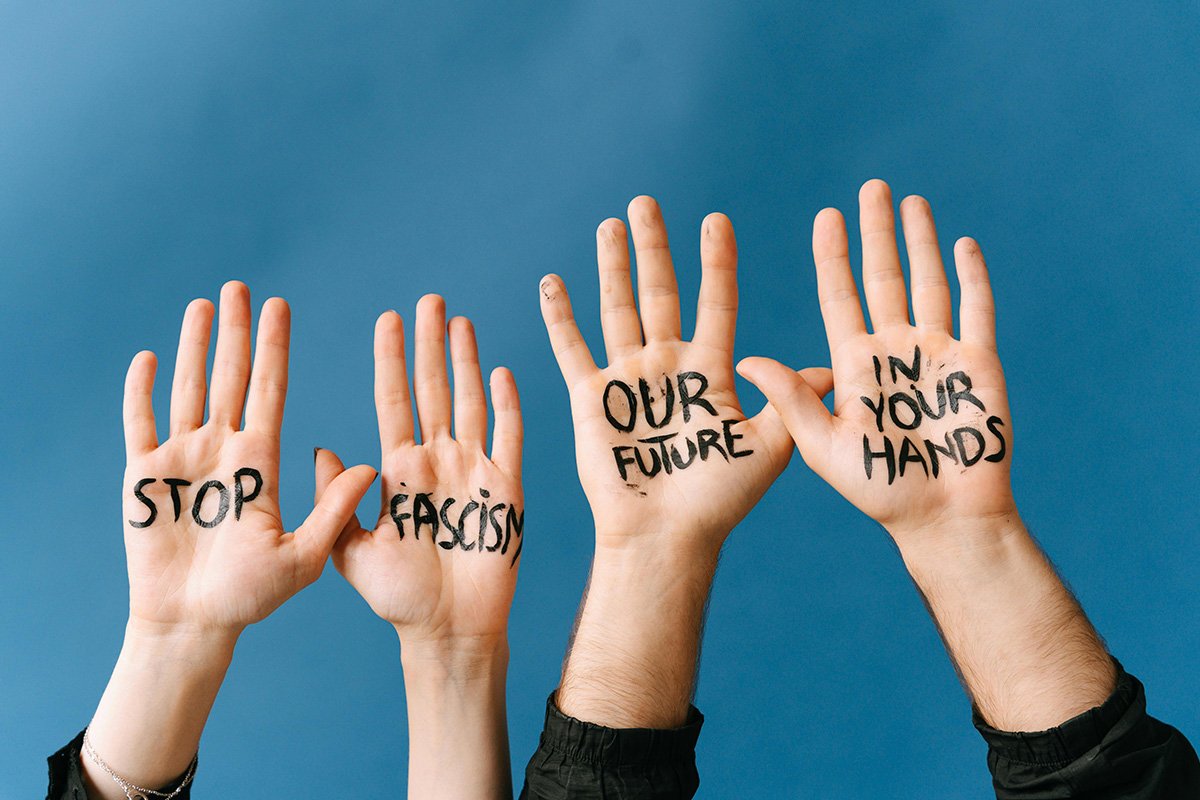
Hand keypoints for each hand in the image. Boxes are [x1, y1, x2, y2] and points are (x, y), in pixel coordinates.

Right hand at [121, 281, 376, 635]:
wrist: (195, 625)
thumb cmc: (251, 598)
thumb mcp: (305, 555)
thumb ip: (335, 510)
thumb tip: (373, 465)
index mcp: (260, 461)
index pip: (270, 389)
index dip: (274, 348)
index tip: (280, 307)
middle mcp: (223, 450)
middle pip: (231, 377)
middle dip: (236, 332)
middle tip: (239, 286)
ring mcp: (182, 459)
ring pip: (188, 388)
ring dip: (193, 347)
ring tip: (203, 306)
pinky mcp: (142, 477)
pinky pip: (139, 423)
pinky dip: (140, 392)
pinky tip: (148, 357)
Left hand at [316, 296, 519, 799]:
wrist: (448, 631)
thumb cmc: (400, 599)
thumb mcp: (351, 551)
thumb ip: (337, 502)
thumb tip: (317, 448)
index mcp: (398, 471)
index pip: (394, 400)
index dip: (391, 359)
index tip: (388, 319)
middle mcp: (436, 461)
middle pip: (433, 390)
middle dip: (430, 345)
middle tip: (429, 301)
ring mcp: (472, 471)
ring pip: (470, 402)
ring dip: (467, 362)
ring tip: (461, 322)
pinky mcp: (505, 489)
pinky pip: (508, 438)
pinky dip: (507, 406)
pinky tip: (502, 373)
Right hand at [539, 196, 831, 553]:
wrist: (668, 535)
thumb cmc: (720, 500)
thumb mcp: (771, 447)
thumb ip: (793, 401)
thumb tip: (830, 366)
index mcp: (709, 371)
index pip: (714, 303)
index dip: (715, 263)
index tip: (716, 220)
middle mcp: (667, 365)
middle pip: (660, 293)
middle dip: (653, 248)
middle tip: (646, 203)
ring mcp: (628, 379)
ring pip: (617, 309)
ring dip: (612, 267)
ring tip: (610, 224)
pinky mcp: (593, 399)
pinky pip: (573, 350)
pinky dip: (561, 317)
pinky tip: (553, 281)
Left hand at [738, 180, 1014, 543]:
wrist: (943, 520)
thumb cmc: (881, 491)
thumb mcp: (822, 445)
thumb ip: (789, 398)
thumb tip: (744, 358)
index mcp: (855, 366)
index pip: (840, 297)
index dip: (834, 257)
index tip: (826, 216)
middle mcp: (895, 351)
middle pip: (883, 278)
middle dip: (876, 233)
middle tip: (870, 187)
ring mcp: (938, 354)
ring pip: (928, 283)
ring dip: (921, 241)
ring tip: (910, 200)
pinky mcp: (979, 364)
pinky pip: (977, 309)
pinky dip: (972, 276)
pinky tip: (962, 242)